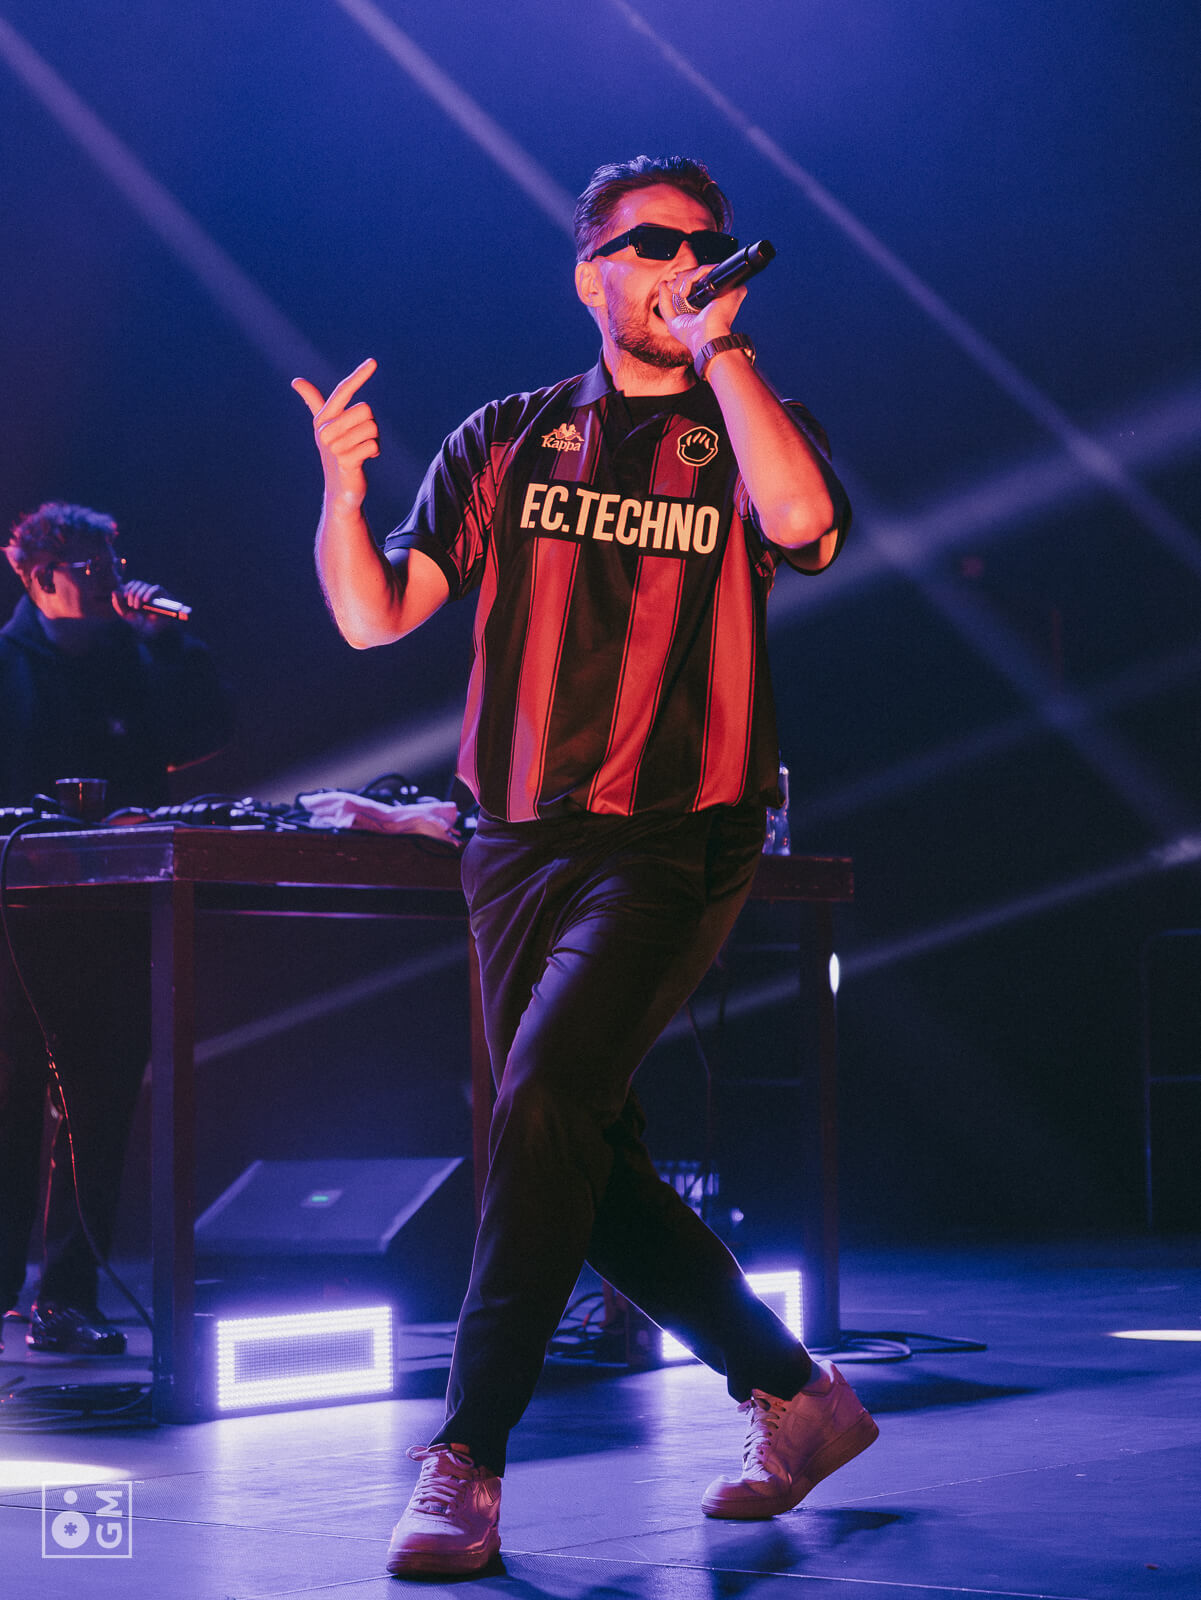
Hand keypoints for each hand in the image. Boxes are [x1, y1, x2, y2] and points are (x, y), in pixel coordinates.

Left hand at [112, 579, 170, 632]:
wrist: (154, 630)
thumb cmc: (140, 623)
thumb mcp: (126, 614)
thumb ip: (118, 604)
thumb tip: (114, 591)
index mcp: (137, 594)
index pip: (130, 584)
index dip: (126, 588)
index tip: (124, 597)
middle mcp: (146, 591)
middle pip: (137, 583)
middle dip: (132, 593)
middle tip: (131, 605)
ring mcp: (155, 593)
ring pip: (145, 586)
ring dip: (139, 595)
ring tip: (138, 607)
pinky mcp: (163, 595)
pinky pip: (155, 589)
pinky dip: (149, 593)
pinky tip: (145, 601)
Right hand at [292, 357, 379, 506]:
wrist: (340, 488)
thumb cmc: (336, 453)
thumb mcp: (325, 426)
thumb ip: (313, 402)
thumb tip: (295, 381)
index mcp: (323, 417)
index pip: (343, 391)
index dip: (358, 376)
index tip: (374, 361)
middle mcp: (326, 430)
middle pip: (365, 409)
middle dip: (370, 424)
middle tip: (359, 439)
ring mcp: (335, 446)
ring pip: (372, 428)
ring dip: (373, 439)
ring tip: (360, 449)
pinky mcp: (347, 461)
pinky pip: (373, 445)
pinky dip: (374, 452)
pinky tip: (365, 460)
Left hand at [657, 268, 745, 363]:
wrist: (706, 340)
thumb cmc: (693, 336)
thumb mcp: (673, 321)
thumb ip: (665, 302)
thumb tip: (663, 283)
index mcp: (706, 301)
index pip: (694, 281)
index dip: (681, 280)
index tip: (672, 289)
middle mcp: (716, 294)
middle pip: (697, 273)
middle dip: (681, 278)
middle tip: (675, 291)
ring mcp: (724, 289)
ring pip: (702, 270)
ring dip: (685, 278)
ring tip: (681, 294)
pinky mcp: (730, 285)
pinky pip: (711, 270)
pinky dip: (696, 274)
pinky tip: (688, 291)